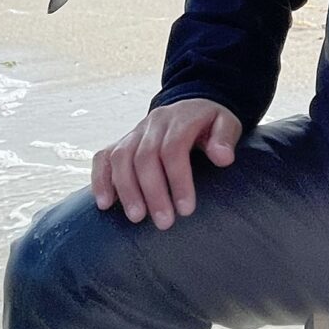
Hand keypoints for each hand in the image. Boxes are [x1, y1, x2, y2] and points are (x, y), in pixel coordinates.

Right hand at [92, 99, 242, 228]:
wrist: (191, 106)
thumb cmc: (210, 123)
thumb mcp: (227, 123)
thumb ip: (225, 137)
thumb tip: (223, 157)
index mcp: (180, 119)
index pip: (173, 148)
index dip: (178, 180)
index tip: (186, 209)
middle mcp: (153, 124)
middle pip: (145, 157)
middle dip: (153, 192)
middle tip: (164, 222)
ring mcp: (134, 132)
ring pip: (121, 158)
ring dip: (126, 190)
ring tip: (137, 217)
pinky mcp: (121, 142)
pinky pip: (103, 158)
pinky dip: (101, 179)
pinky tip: (104, 204)